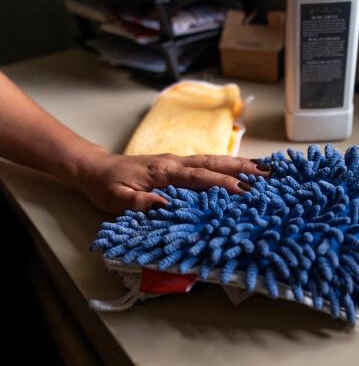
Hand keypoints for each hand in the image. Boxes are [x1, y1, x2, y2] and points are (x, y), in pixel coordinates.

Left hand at [74, 146, 270, 213]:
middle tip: (268, 173)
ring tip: (262, 167)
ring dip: (237, 162)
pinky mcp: (175, 163)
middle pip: (211, 162)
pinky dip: (224, 163)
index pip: (197, 177)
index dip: (221, 183)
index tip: (245, 190)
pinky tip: (236, 167)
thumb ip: (139, 202)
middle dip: (240, 167)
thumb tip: (167, 206)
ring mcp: (176, 160)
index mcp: (162, 171)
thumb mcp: (116, 199)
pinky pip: (204, 162)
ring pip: (211, 159)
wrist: (98, 168)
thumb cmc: (107, 185)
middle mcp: (173, 162)